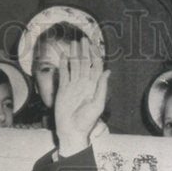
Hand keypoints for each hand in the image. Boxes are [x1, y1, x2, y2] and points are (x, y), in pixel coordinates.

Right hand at [53, 38, 109, 157]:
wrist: (71, 131)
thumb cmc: (86, 122)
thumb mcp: (97, 105)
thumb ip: (102, 88)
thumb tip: (108, 72)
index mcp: (93, 86)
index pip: (95, 67)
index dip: (95, 55)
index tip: (93, 45)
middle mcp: (84, 84)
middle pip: (85, 63)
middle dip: (85, 51)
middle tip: (83, 39)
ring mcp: (73, 86)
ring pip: (74, 66)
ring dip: (74, 55)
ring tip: (73, 43)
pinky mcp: (63, 90)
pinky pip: (64, 74)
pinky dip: (64, 65)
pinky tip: (64, 56)